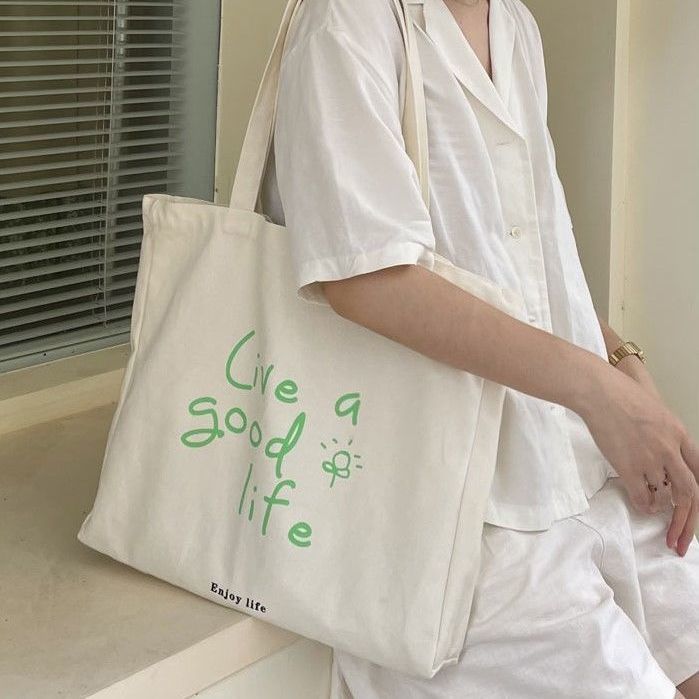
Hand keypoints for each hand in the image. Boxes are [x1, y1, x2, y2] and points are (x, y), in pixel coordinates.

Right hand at [577, 363, 698, 555]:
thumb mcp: (655, 411)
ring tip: (657, 516)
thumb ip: (664, 433)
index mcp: (680, 434)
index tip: (694, 512)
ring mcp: (650, 459)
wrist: (599, 392)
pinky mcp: (628, 466)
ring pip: (665, 497)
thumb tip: (662, 454)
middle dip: (688, 523)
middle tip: (681, 541)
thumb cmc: (621, 394)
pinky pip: (643, 497)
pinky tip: (643, 507)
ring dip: (662, 513)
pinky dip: (645, 507)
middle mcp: (670, 450)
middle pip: (690, 494)